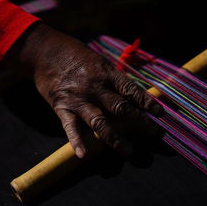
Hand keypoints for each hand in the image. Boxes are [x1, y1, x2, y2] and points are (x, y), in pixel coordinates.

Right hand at [3, 22, 161, 157]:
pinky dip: (76, 141)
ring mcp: (78, 98)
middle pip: (121, 107)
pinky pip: (70, 127)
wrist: (45, 51)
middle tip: (153, 133)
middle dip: (139, 122)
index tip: (160, 114)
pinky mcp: (61, 106)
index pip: (131, 90)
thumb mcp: (98, 60)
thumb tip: (132, 94)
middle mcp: (95, 86)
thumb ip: (113, 78)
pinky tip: (82, 155)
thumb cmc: (76, 55)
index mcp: (106, 73)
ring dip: (115, 138)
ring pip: (100, 121)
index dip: (147, 102)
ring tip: (129, 151)